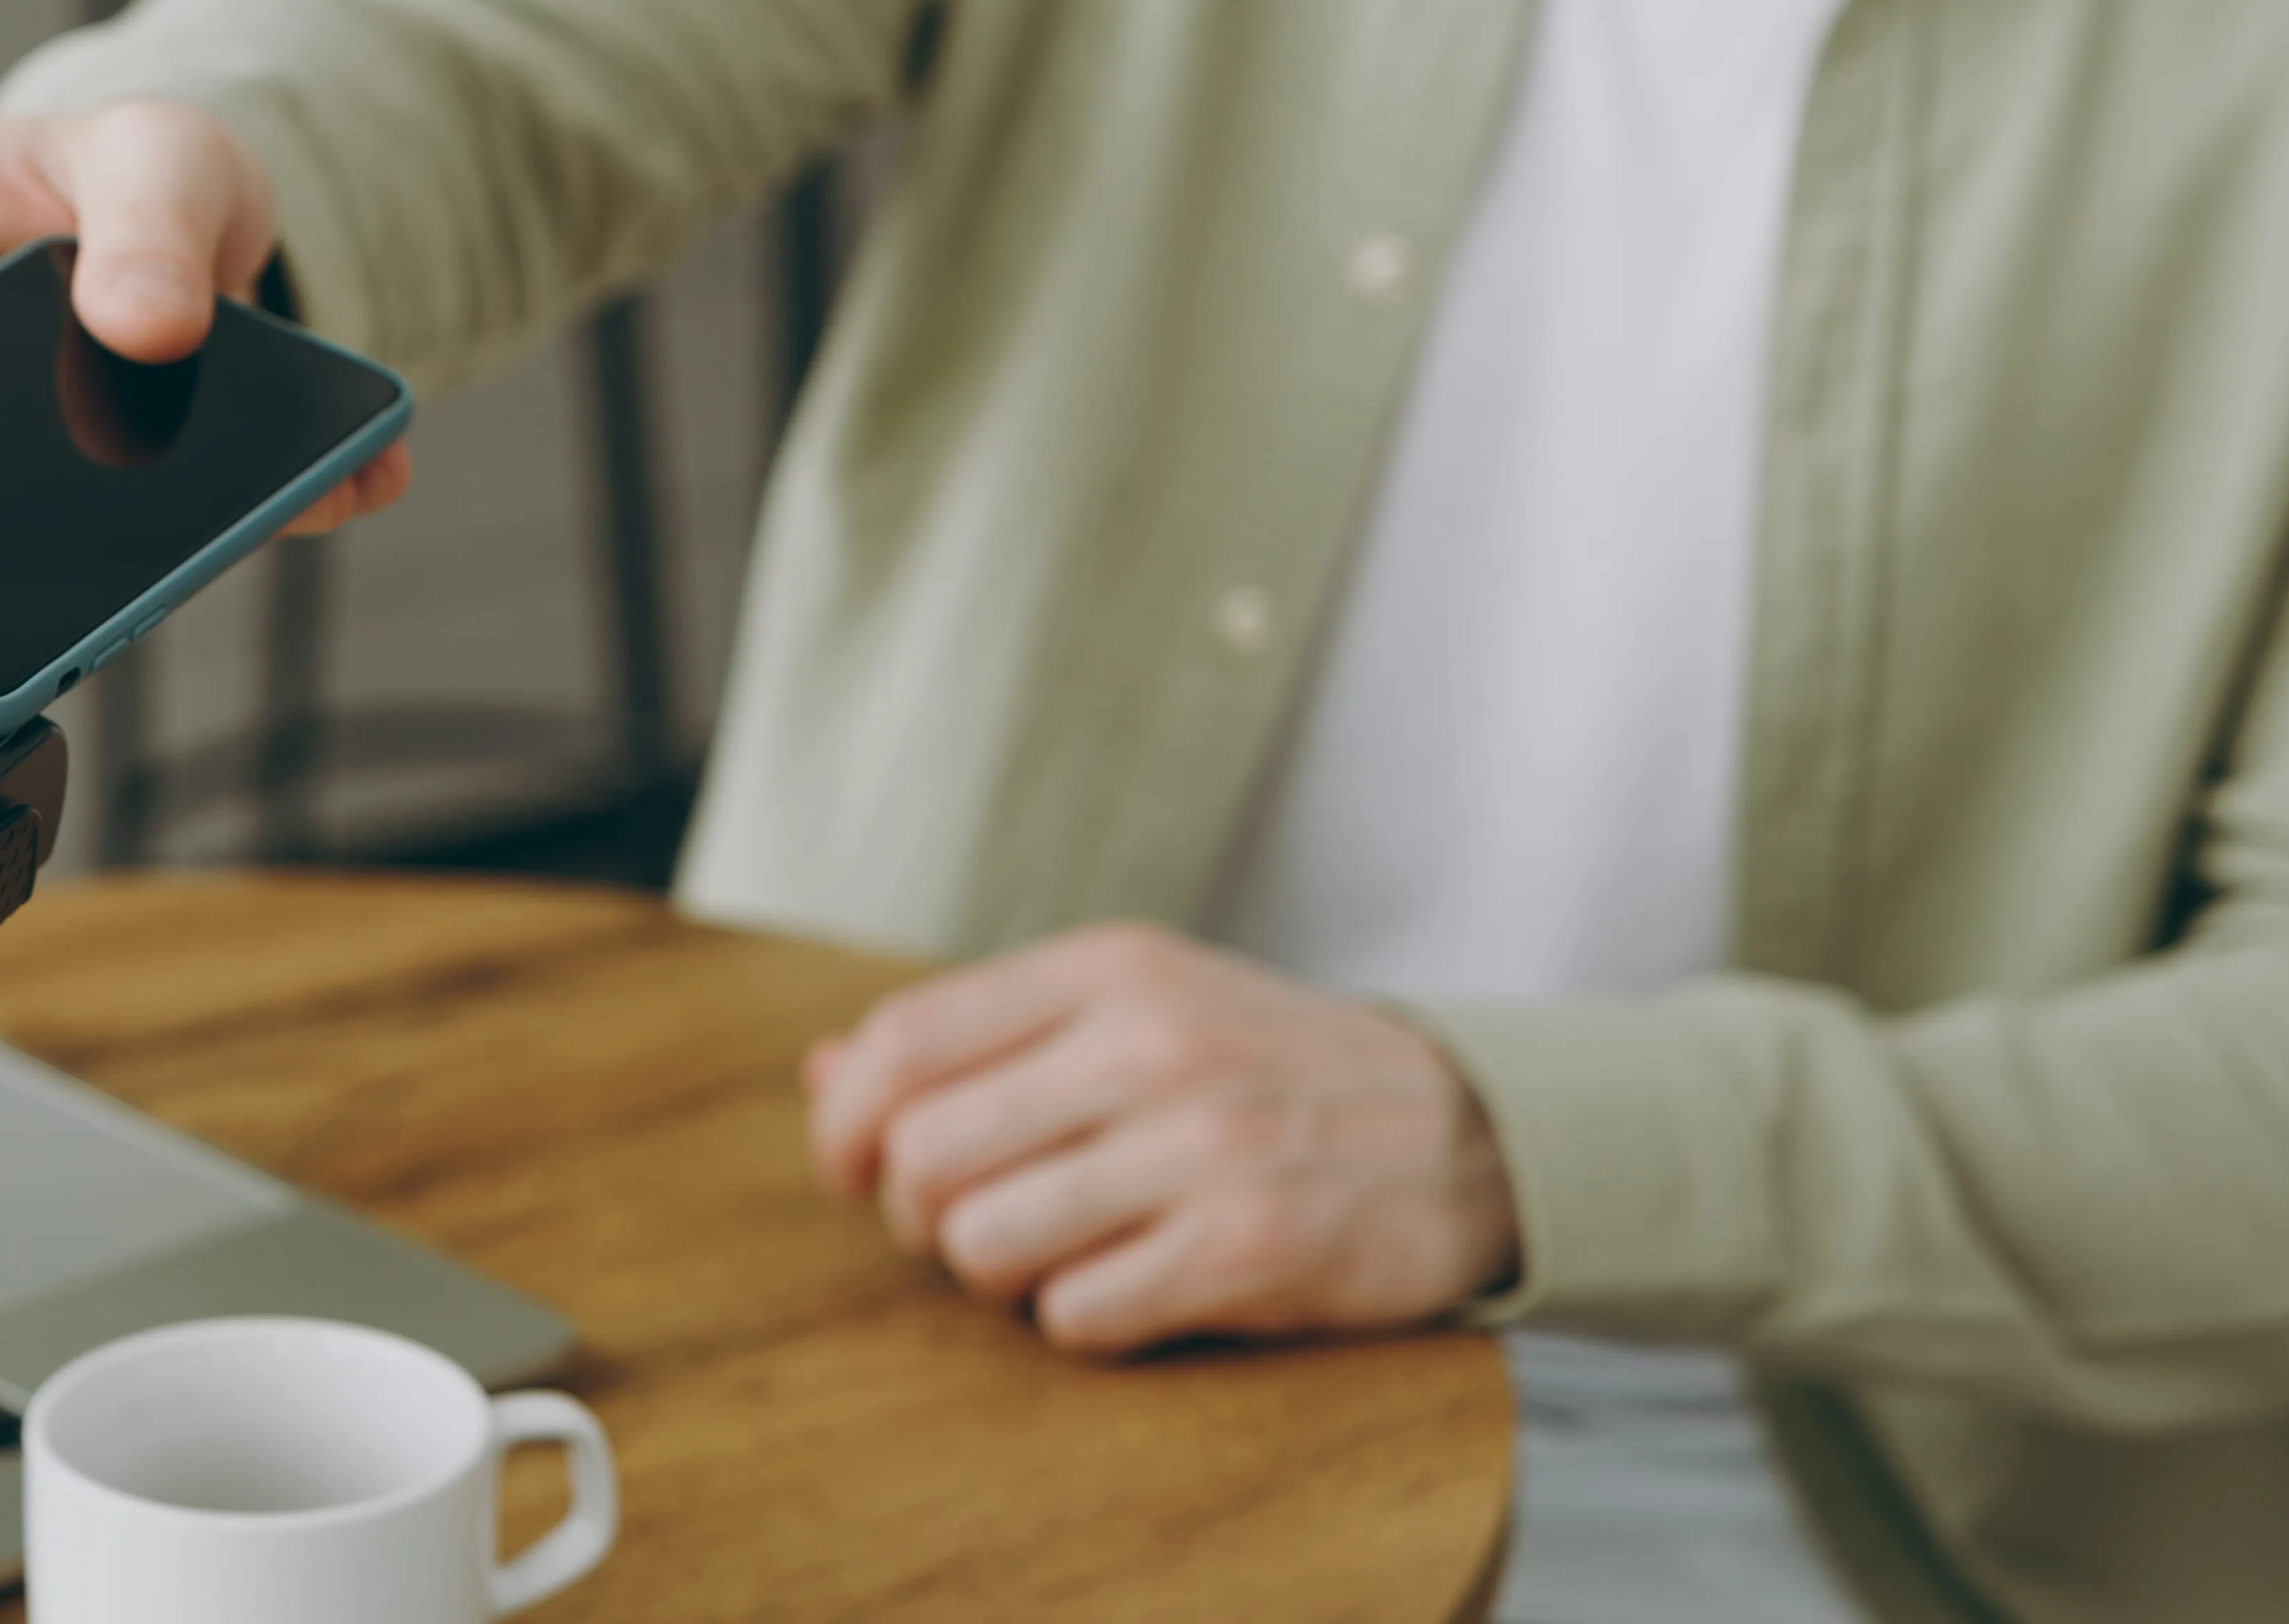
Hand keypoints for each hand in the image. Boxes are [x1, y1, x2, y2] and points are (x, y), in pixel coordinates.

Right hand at [0, 102, 413, 534]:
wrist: (203, 210)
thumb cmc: (136, 165)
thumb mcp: (159, 155)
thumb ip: (151, 225)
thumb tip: (145, 326)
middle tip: (88, 533)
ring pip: (21, 522)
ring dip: (136, 541)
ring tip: (242, 519)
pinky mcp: (75, 485)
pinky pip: (133, 532)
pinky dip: (234, 524)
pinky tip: (325, 496)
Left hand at [801, 923, 1517, 1353]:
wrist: (1463, 1131)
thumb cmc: (1267, 1069)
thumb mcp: (1134, 1007)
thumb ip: (982, 1036)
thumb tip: (825, 1072)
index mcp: (1112, 968)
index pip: (907, 1040)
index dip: (847, 1123)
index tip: (853, 1169)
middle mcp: (1153, 1043)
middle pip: (929, 1153)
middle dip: (921, 1213)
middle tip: (971, 1223)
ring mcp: (1205, 1146)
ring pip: (987, 1244)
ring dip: (998, 1275)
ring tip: (1056, 1254)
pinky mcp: (1251, 1247)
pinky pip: (1080, 1315)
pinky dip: (1082, 1320)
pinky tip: (1131, 1286)